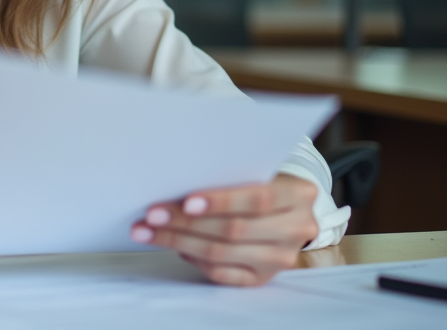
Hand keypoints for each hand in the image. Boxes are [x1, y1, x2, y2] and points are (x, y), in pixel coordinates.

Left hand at [130, 173, 318, 286]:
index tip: (186, 202)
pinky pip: (222, 273)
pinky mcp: (263, 277)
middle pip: (234, 230)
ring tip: (148, 231)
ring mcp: (280, 258)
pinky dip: (194, 259)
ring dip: (179, 241)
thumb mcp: (258, 168)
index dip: (220, 201)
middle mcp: (295, 229)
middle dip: (186, 223)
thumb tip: (176, 180)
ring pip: (222, 253)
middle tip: (152, 215)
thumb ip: (230, 173)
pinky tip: (174, 246)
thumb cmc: (262, 181)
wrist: (289, 209)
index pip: (258, 199)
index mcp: (298, 195)